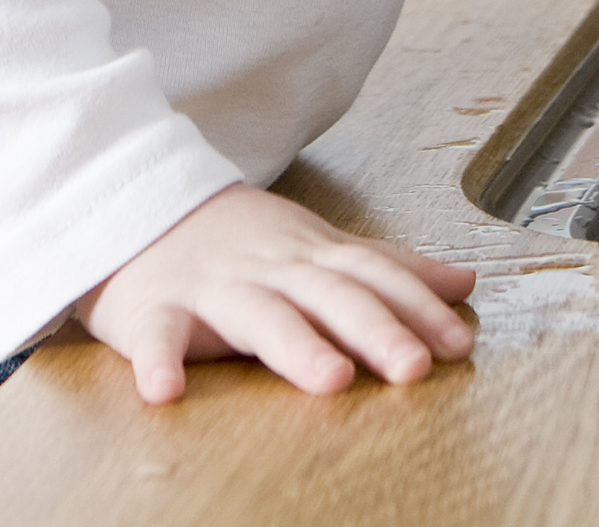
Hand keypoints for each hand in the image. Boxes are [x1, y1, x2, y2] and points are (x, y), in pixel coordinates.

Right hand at [80, 184, 476, 404]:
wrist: (134, 205)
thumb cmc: (236, 241)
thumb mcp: (316, 244)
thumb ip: (386, 268)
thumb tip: (463, 282)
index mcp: (309, 256)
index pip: (372, 277)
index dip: (417, 308)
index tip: (459, 344)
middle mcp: (269, 270)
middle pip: (329, 297)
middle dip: (375, 329)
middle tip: (415, 367)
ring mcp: (210, 288)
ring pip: (257, 316)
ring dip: (295, 345)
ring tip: (332, 380)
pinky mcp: (152, 310)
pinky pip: (155, 337)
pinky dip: (158, 362)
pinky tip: (166, 392)